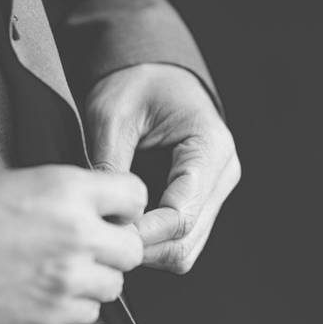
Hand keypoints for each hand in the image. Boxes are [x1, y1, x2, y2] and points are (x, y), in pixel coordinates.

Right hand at [0, 165, 145, 323]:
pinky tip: (47, 292)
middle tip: (91, 247)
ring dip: (95, 279)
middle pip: (132, 249)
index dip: (125, 206)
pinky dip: (74, 305)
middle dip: (116, 248)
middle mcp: (77, 234)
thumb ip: (68, 195)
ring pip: (114, 285)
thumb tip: (99, 210)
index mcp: (67, 190)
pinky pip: (88, 312)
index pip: (134, 195)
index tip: (114, 214)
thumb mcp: (20, 182)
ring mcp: (68, 279)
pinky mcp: (52, 315)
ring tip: (62, 270)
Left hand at [84, 63, 240, 273]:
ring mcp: (215, 191)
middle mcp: (222, 175)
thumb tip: (102, 218)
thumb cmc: (135, 84)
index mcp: (210, 148)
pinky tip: (123, 230)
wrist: (156, 72)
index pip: (180, 215)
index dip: (141, 234)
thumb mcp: (112, 114)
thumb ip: (109, 164)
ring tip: (109, 235)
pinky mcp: (202, 201)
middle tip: (100, 239)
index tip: (104, 233)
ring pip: (185, 250)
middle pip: (186, 241)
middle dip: (142, 248)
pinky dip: (152, 244)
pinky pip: (181, 240)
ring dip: (147, 251)